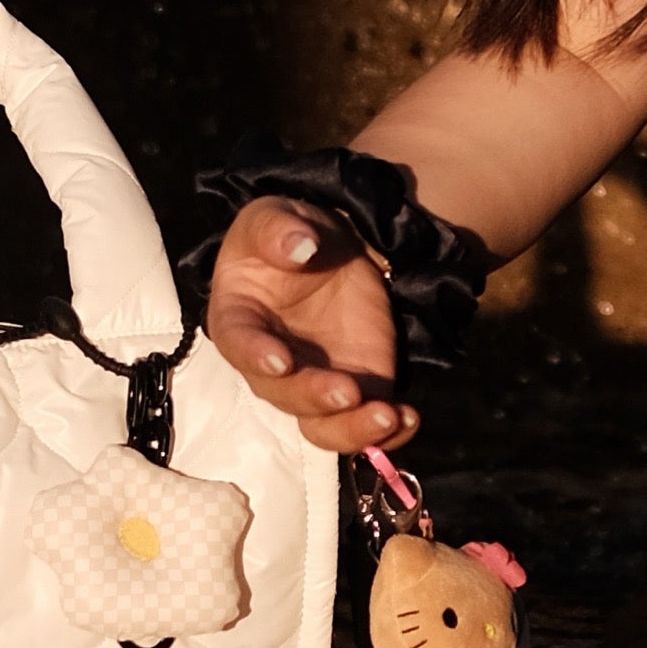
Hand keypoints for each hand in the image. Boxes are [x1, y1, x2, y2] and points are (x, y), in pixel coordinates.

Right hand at [206, 198, 414, 453]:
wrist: (328, 252)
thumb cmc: (287, 235)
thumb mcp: (276, 216)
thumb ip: (278, 229)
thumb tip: (300, 246)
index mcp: (240, 320)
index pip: (239, 343)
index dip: (256, 356)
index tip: (281, 361)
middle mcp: (270, 365)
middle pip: (283, 395)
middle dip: (314, 398)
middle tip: (348, 392)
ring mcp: (312, 383)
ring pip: (322, 426)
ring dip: (351, 429)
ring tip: (387, 417)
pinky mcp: (353, 391)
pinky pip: (362, 424)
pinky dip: (386, 431)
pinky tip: (407, 417)